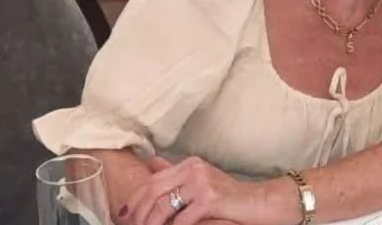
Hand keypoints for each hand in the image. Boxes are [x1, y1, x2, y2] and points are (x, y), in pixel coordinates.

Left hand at [121, 156, 280, 224]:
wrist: (258, 203)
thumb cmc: (229, 197)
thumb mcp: (200, 181)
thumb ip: (175, 174)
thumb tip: (151, 163)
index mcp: (189, 163)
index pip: (152, 179)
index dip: (134, 198)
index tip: (123, 213)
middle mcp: (194, 168)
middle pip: (153, 191)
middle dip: (138, 212)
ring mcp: (202, 183)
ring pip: (163, 206)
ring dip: (151, 224)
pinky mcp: (210, 199)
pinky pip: (181, 219)